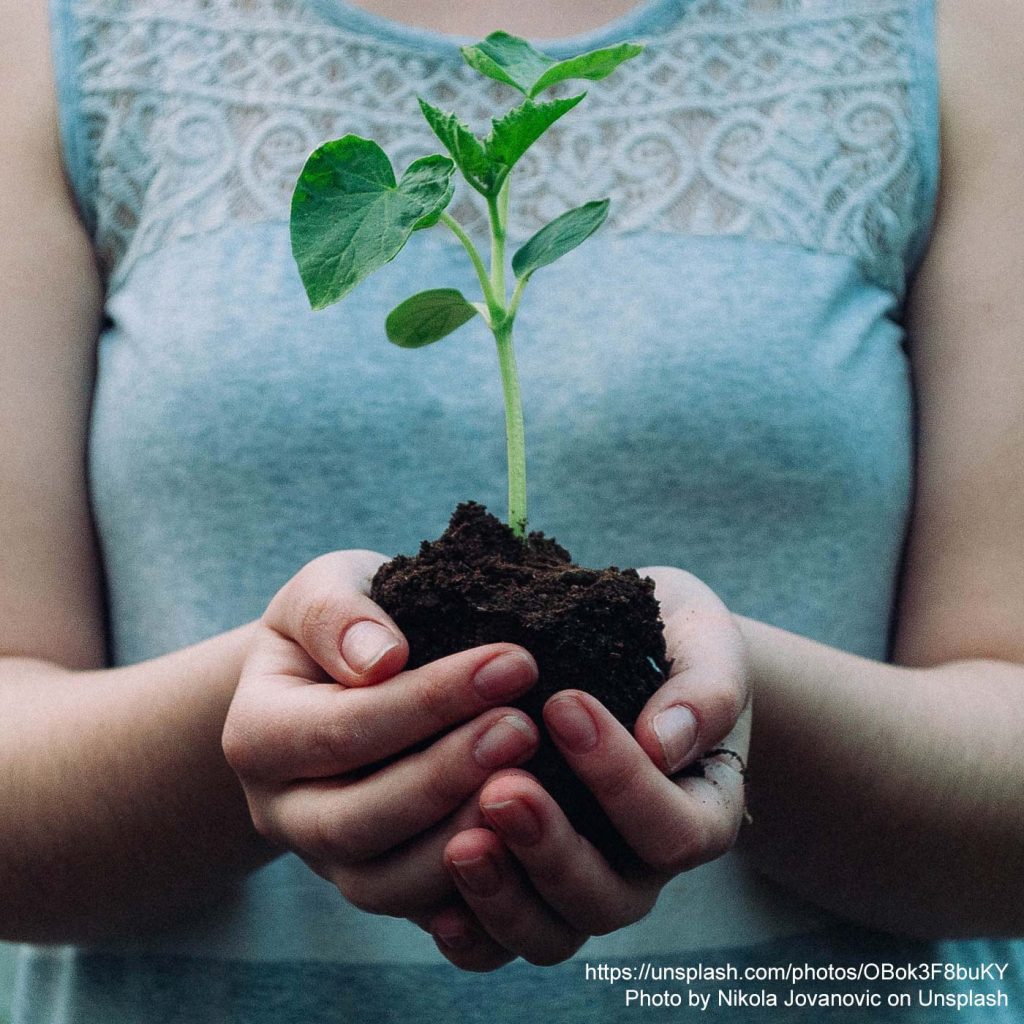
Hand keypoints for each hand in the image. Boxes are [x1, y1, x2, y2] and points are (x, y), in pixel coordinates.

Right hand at [222, 550, 540, 919]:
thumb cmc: (341, 625)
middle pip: (356, 821)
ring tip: (533, 783)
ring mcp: (326, 859)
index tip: (514, 662)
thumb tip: (381, 658)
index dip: (430, 701)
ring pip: (385, 884)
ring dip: (462, 838)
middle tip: (524, 727)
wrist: (336, 678)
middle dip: (447, 775)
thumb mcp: (324, 589)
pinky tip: (527, 847)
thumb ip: (337, 614)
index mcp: (258, 734)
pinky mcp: (376, 884)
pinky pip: (419, 913)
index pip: (342, 728)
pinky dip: (473, 894)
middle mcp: (282, 810)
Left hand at [428, 566, 750, 970]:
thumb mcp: (703, 642)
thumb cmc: (670, 640)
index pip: (674, 829)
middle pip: (608, 898)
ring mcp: (580, 885)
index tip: (564, 704)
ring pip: (550, 934)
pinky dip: (472, 935)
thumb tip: (663, 743)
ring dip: (504, 897)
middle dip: (551, 848)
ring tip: (460, 845)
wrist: (625, 648)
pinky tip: (437, 909)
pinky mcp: (523, 890)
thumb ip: (705, 689)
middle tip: (501, 788)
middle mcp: (642, 866)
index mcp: (700, 811)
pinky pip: (499, 944)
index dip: (621, 780)